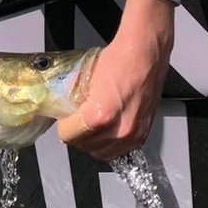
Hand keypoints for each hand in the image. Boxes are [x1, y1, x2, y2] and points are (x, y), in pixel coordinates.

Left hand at [57, 0, 174, 160]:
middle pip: (85, 147)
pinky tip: (106, 131)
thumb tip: (62, 111)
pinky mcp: (143, 134)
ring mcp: (133, 134)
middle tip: (76, 122)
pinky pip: (121, 151)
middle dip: (77, 135)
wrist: (145, 54)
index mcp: (101, 115)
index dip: (64, 126)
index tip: (65, 119)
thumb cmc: (119, 60)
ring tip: (90, 127)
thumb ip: (71, 100)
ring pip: (103, 153)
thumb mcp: (83, 79)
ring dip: (93, 143)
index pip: (68, 136)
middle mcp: (120, 129)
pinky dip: (111, 144)